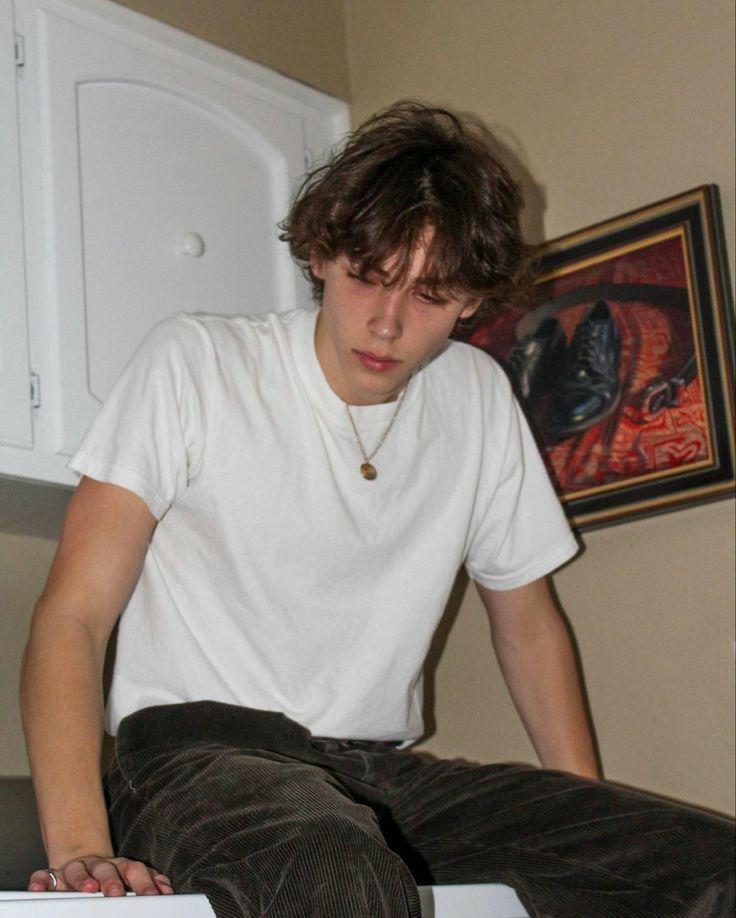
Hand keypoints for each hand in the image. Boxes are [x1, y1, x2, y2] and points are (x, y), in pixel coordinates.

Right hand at [28, 856, 172, 895]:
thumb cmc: (108, 873)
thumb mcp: (128, 874)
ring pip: (78, 870)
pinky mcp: (52, 875)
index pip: (133, 870)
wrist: (81, 857)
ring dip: (82, 879)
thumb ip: (146, 880)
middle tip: (117, 893)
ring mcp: (74, 868)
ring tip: (87, 888)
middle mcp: (98, 865)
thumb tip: (166, 889)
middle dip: (112, 881)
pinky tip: (40, 889)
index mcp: (119, 866)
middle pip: (106, 869)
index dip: (144, 882)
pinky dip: (41, 882)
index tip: (152, 895)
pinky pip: (44, 876)